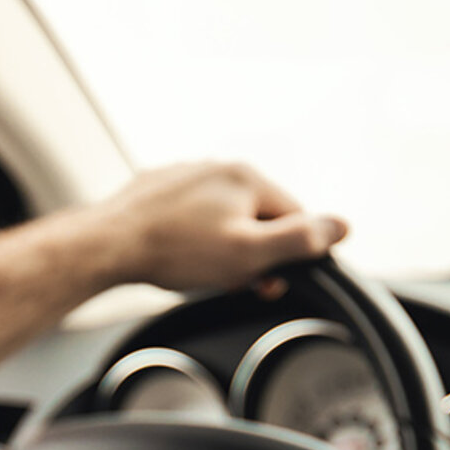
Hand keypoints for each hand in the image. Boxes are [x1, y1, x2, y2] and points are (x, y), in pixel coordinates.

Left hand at [90, 162, 348, 292]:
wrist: (106, 246)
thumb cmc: (177, 252)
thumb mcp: (250, 255)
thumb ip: (300, 241)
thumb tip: (343, 226)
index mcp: (246, 177)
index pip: (295, 217)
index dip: (288, 256)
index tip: (267, 282)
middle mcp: (217, 167)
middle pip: (258, 217)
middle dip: (252, 253)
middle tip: (230, 281)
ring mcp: (185, 175)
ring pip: (222, 218)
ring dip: (221, 248)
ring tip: (199, 271)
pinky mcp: (158, 190)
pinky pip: (190, 217)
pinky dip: (191, 238)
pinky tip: (176, 257)